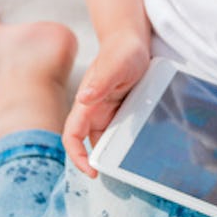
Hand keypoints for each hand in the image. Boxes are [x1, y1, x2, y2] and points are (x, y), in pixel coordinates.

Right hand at [63, 30, 150, 176]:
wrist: (132, 41)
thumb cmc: (122, 50)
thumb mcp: (115, 64)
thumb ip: (101, 80)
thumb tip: (85, 97)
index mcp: (86, 104)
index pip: (73, 136)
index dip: (77, 155)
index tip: (92, 171)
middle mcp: (94, 111)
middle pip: (92, 144)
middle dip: (101, 162)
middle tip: (122, 175)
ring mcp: (109, 113)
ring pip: (109, 141)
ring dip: (117, 155)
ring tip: (135, 166)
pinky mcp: (122, 112)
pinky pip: (122, 133)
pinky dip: (128, 143)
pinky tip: (144, 149)